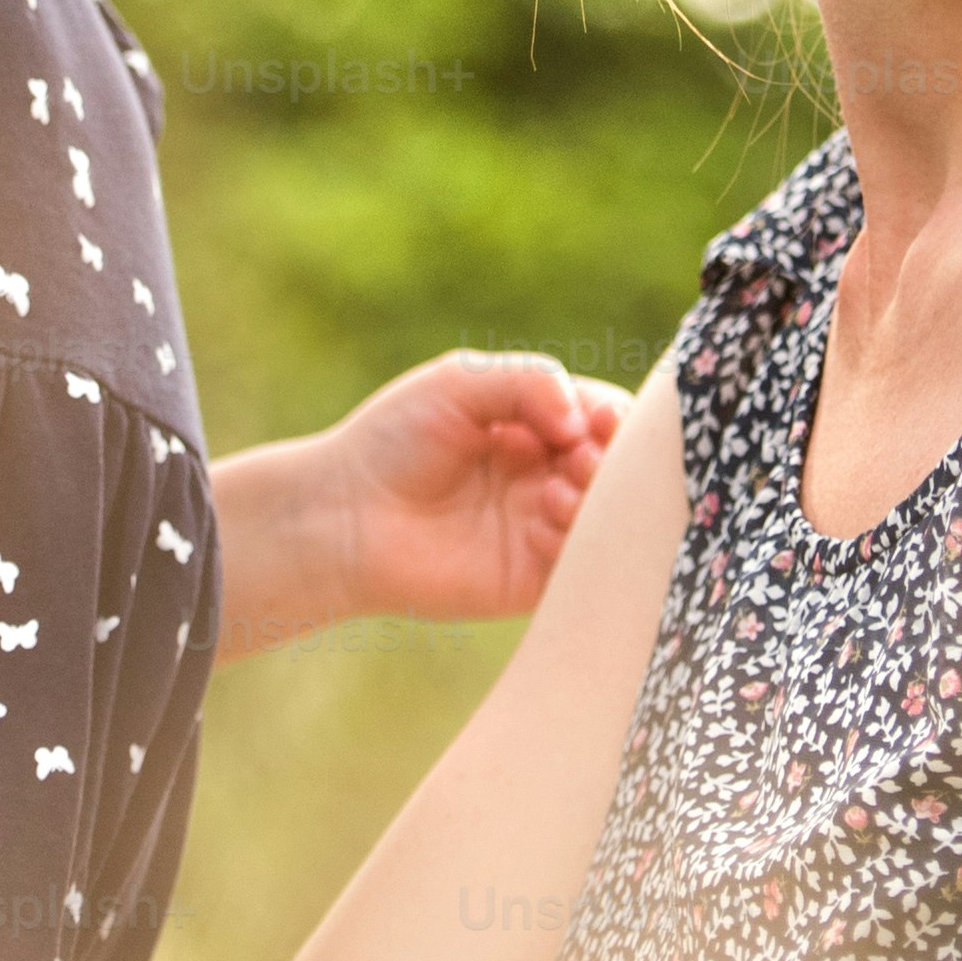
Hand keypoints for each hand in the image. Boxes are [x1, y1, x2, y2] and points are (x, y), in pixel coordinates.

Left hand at [217, 351, 629, 657]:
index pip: (604, 416)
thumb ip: (528, 381)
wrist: (343, 516)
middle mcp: (548, 475)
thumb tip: (582, 418)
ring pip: (606, 518)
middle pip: (617, 469)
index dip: (614, 416)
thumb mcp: (458, 384)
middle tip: (579, 458)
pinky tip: (539, 524)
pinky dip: (573, 542)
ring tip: (556, 491)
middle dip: (610, 461)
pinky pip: (580, 566)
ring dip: (596, 501)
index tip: (598, 418)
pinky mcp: (531, 580)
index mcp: (537, 426)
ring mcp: (542, 528)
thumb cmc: (393, 441)